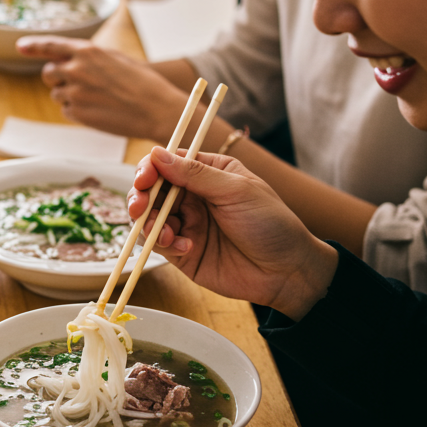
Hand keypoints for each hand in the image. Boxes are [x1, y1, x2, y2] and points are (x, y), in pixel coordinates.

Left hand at [21, 37, 190, 140]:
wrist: (155, 108)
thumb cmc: (141, 82)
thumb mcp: (114, 58)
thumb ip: (88, 57)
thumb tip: (67, 59)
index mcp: (87, 51)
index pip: (51, 45)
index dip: (33, 46)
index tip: (20, 46)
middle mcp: (76, 69)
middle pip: (48, 73)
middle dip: (56, 78)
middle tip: (76, 83)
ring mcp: (74, 92)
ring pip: (56, 94)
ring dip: (69, 95)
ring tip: (97, 98)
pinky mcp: (77, 113)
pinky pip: (66, 110)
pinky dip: (77, 110)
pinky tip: (98, 110)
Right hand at [130, 147, 337, 318]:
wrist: (287, 272)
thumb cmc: (272, 224)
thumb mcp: (236, 190)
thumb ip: (195, 173)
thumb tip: (156, 154)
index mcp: (208, 173)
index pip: (168, 163)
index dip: (150, 169)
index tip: (144, 179)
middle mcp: (193, 197)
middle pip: (152, 190)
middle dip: (140, 197)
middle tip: (139, 207)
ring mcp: (187, 224)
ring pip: (149, 217)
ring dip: (149, 223)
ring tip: (165, 233)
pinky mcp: (182, 252)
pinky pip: (158, 243)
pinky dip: (163, 243)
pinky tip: (185, 247)